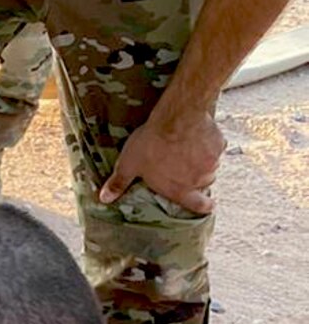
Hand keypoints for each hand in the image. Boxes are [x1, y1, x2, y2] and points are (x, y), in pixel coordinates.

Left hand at [98, 103, 223, 213]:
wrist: (176, 117)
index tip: (209, 205)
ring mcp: (211, 162)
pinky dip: (210, 142)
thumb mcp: (129, 164)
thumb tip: (104, 199)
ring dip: (203, 160)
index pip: (197, 205)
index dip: (204, 206)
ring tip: (189, 149)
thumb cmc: (152, 143)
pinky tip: (199, 135)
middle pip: (204, 182)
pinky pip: (217, 145)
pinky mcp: (219, 143)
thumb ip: (119, 183)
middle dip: (197, 177)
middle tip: (186, 166)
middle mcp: (199, 180)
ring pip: (211, 164)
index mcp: (180, 190)